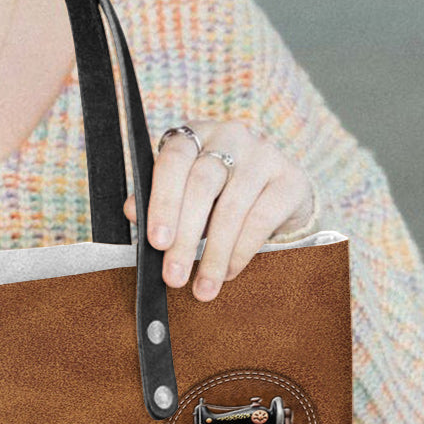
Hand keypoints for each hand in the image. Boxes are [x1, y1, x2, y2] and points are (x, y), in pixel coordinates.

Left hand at [124, 120, 315, 301]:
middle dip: (185, 238)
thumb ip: (157, 202)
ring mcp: (263, 154)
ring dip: (213, 254)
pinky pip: (261, 220)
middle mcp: (230, 136)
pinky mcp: (291, 180)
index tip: (156, 242)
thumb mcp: (184, 195)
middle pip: (202, 185)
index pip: (173, 160)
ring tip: (203, 288)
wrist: (276, 195)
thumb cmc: (217, 195)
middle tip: (174, 277)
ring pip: (232, 208)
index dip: (163, 201)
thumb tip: (132, 211)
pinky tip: (228, 272)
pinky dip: (241, 252)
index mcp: (195, 136)